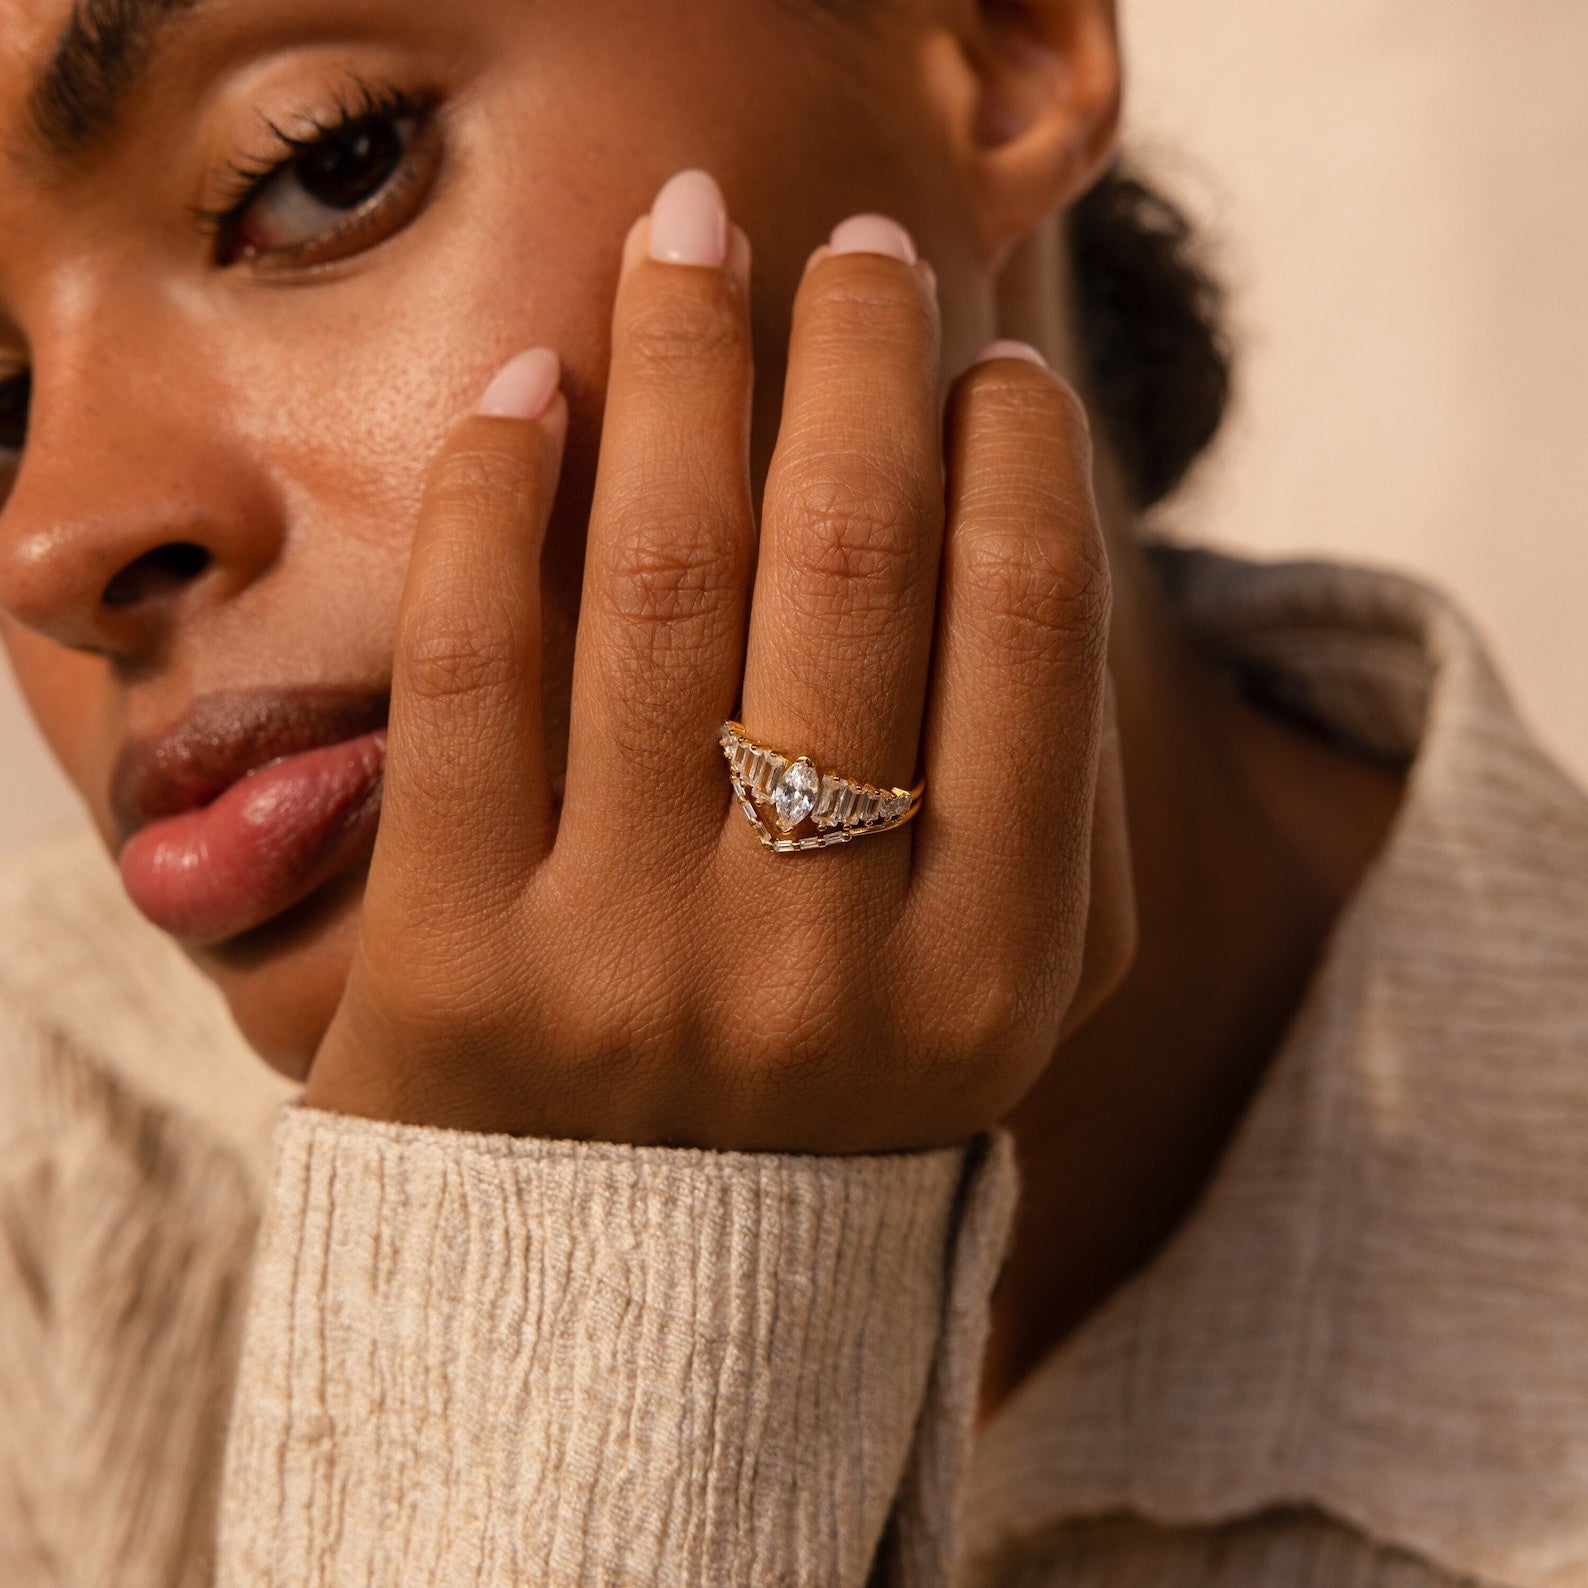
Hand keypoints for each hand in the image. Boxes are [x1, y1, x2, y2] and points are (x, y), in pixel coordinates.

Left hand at [304, 171, 1133, 1153]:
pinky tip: (534, 380)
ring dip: (684, 362)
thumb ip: (1046, 799)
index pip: (1024, 632)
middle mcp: (825, 971)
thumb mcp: (995, 1002)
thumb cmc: (829, 1108)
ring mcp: (629, 973)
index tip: (988, 363)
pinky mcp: (451, 974)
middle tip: (859, 247)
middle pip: (852, 570)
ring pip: (662, 587)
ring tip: (693, 235)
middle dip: (862, 355)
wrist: (630, 1312)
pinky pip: (470, 669)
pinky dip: (501, 490)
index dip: (1014, 453)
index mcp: (994, 975)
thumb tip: (1006, 518)